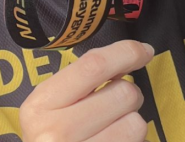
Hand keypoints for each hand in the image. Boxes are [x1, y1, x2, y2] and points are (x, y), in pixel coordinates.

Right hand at [19, 40, 151, 141]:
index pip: (93, 66)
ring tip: (111, 132)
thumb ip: (81, 81)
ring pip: (136, 123)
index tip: (144, 51)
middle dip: (128, 96)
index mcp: (40, 105)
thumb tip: (129, 55)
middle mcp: (55, 132)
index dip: (126, 53)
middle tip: (113, 108)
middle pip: (123, 93)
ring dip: (131, 124)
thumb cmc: (54, 138)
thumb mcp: (52, 107)